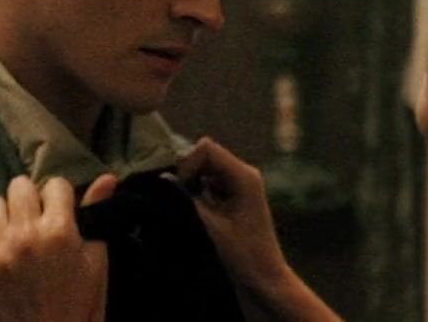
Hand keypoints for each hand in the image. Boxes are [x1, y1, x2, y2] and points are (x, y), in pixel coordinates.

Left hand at [0, 174, 116, 321]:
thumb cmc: (82, 301)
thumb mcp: (97, 259)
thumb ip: (96, 214)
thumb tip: (108, 177)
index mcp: (60, 230)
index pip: (55, 184)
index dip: (61, 194)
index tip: (62, 208)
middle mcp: (26, 235)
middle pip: (19, 186)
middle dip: (31, 196)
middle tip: (37, 215)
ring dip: (4, 212)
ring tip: (14, 228)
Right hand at [176, 137, 288, 290]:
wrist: (264, 278)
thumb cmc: (242, 255)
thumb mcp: (210, 226)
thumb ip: (185, 199)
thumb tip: (163, 178)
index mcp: (244, 175)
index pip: (206, 148)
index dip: (187, 164)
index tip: (181, 190)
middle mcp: (244, 173)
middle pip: (204, 155)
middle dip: (187, 173)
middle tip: (180, 200)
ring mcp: (239, 183)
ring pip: (203, 168)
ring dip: (190, 184)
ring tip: (189, 208)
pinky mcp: (233, 195)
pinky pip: (207, 181)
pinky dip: (196, 192)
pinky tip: (196, 212)